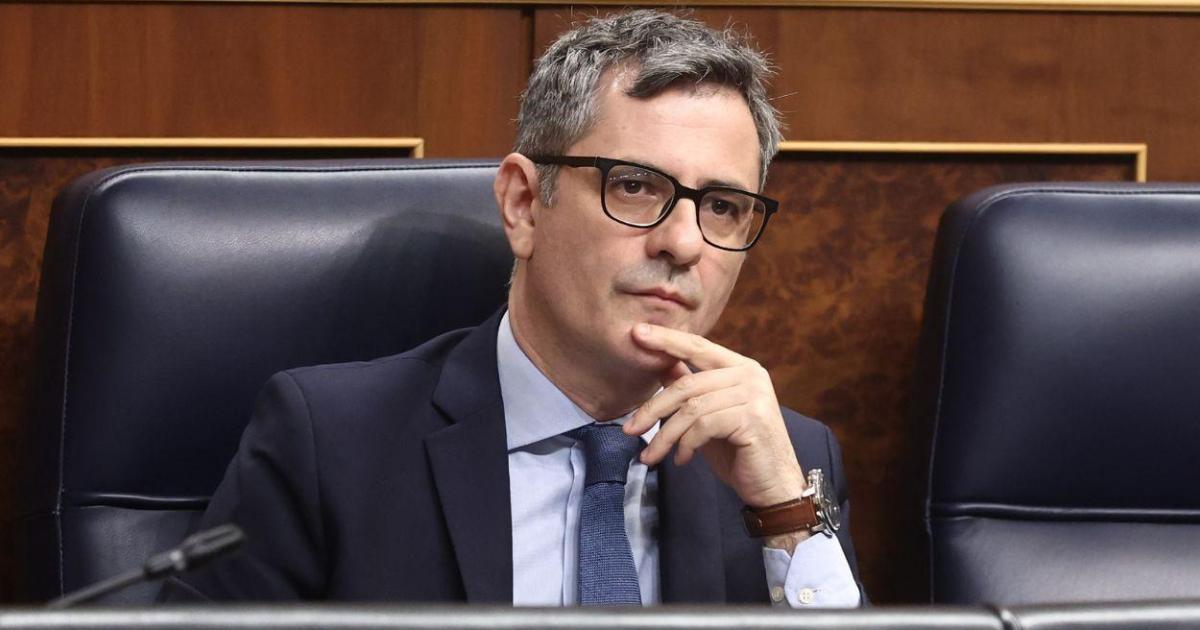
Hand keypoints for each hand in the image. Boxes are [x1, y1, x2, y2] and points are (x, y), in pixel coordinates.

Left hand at [624, 323, 805, 508]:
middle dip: (652, 409)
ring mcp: (754, 395)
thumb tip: (660, 364)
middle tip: (629, 429)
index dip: (665, 339)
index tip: (635, 333)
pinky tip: (682, 459)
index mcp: (740, 367)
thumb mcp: (707, 416)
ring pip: (691, 408)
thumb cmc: (738, 452)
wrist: (773, 486)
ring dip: (665, 436)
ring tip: (651, 456)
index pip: (697, 346)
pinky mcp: (752, 418)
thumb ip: (690, 388)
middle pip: (687, 384)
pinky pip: (703, 426)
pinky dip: (686, 445)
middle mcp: (750, 374)